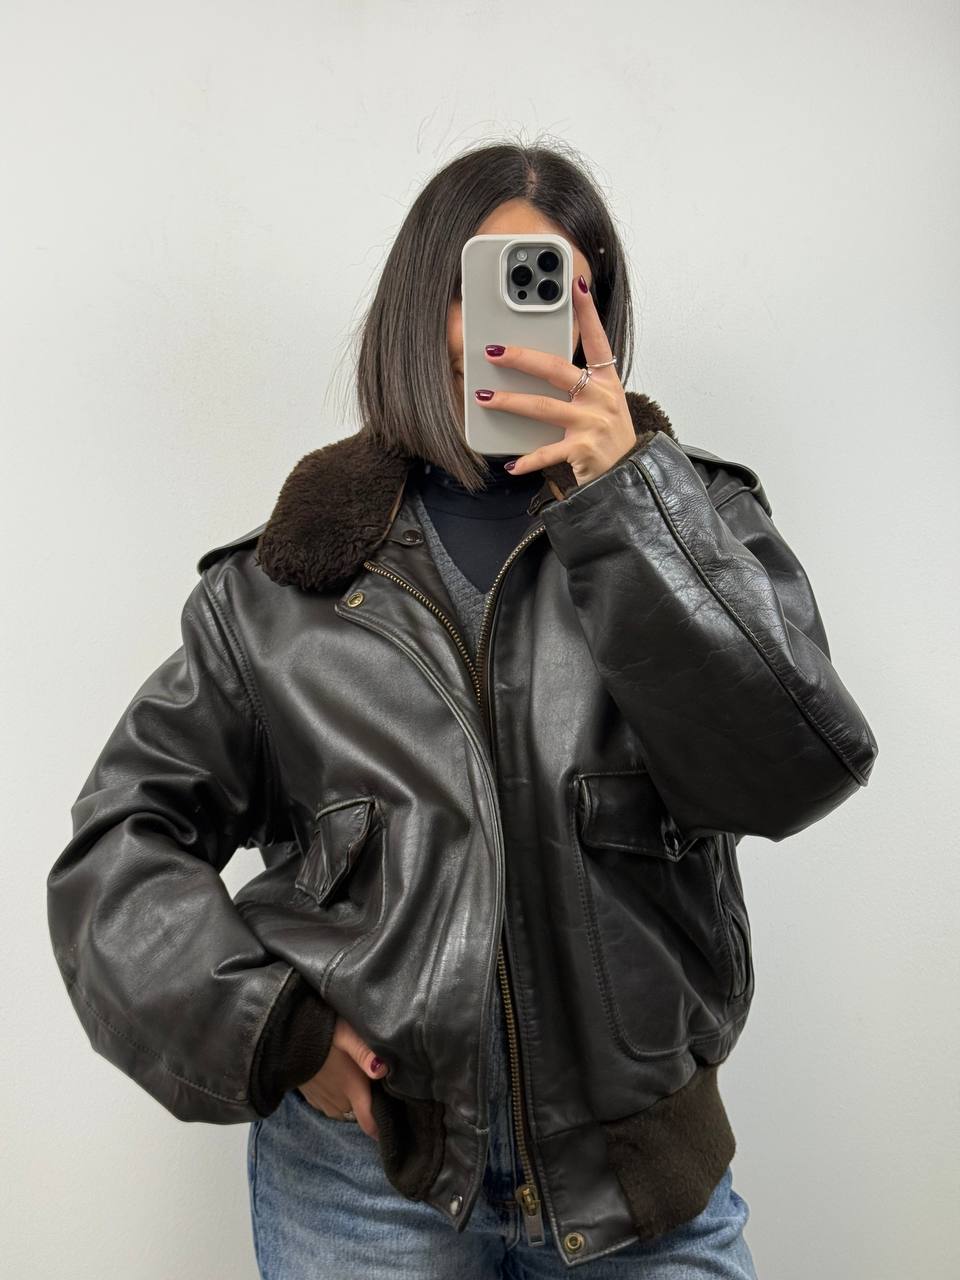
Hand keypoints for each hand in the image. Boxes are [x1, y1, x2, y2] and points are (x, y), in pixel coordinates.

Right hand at [296, 1014, 387, 1139]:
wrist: (282, 1037)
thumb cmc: (320, 1033)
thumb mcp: (346, 1034)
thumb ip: (365, 1052)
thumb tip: (383, 1071)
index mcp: (351, 1088)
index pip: (369, 1121)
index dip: (380, 1127)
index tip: (391, 1126)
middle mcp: (338, 1101)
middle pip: (359, 1112)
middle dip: (368, 1104)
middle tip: (375, 1085)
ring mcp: (322, 1101)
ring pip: (344, 1110)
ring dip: (351, 1102)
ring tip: (357, 1082)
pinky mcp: (309, 1097)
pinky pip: (329, 1105)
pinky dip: (336, 1098)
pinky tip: (337, 1080)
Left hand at [473, 273, 636, 486]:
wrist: (630, 479)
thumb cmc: (609, 440)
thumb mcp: (603, 406)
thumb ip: (579, 386)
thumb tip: (539, 367)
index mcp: (607, 382)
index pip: (598, 340)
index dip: (587, 312)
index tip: (576, 284)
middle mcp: (602, 398)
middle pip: (556, 369)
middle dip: (521, 358)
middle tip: (494, 351)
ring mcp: (593, 423)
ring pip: (543, 406)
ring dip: (509, 401)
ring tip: (484, 396)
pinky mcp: (583, 450)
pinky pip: (547, 452)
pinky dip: (527, 460)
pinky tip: (511, 464)